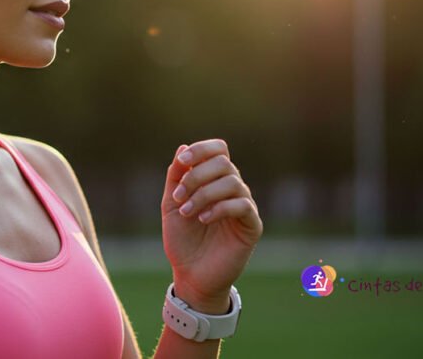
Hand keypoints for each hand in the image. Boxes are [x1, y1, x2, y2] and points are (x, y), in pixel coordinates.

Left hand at [161, 140, 262, 312]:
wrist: (191, 275)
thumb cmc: (182, 240)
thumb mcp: (171, 204)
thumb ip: (176, 176)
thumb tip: (182, 147)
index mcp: (214, 180)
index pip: (219, 150)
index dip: (202, 149)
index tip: (182, 161)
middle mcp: (232, 189)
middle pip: (224, 162)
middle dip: (196, 176)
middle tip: (178, 197)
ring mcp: (244, 206)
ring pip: (233, 182)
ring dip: (204, 194)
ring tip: (187, 212)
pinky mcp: (252, 225)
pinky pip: (243, 205)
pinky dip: (219, 208)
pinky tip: (203, 219)